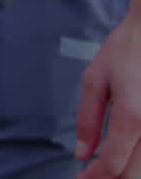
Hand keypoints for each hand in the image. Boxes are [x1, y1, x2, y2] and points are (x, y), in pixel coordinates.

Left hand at [76, 14, 140, 177]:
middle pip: (134, 173)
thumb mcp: (95, 80)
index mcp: (133, 117)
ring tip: (104, 170)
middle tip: (91, 177)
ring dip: (126, 174)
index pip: (113, 163)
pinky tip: (125, 157)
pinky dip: (140, 161)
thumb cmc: (126, 51)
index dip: (94, 177)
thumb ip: (88, 120)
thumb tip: (81, 153)